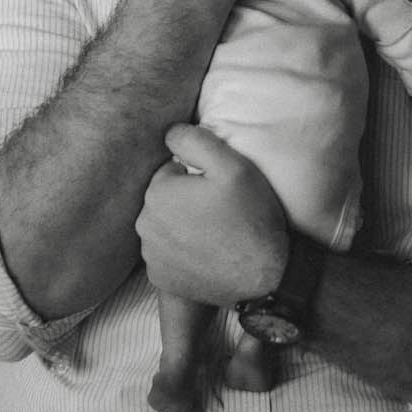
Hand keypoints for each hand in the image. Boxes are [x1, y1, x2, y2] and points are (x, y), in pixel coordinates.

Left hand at [135, 124, 288, 305]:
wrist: (266, 275)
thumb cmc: (251, 216)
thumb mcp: (232, 165)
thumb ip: (196, 140)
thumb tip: (169, 132)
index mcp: (158, 193)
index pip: (171, 171)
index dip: (197, 178)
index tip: (218, 191)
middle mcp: (145, 226)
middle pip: (165, 200)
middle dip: (186, 201)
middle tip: (220, 212)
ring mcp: (151, 257)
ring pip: (165, 228)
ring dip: (183, 227)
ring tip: (216, 234)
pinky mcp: (160, 279)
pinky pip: (167, 257)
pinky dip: (183, 255)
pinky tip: (208, 255)